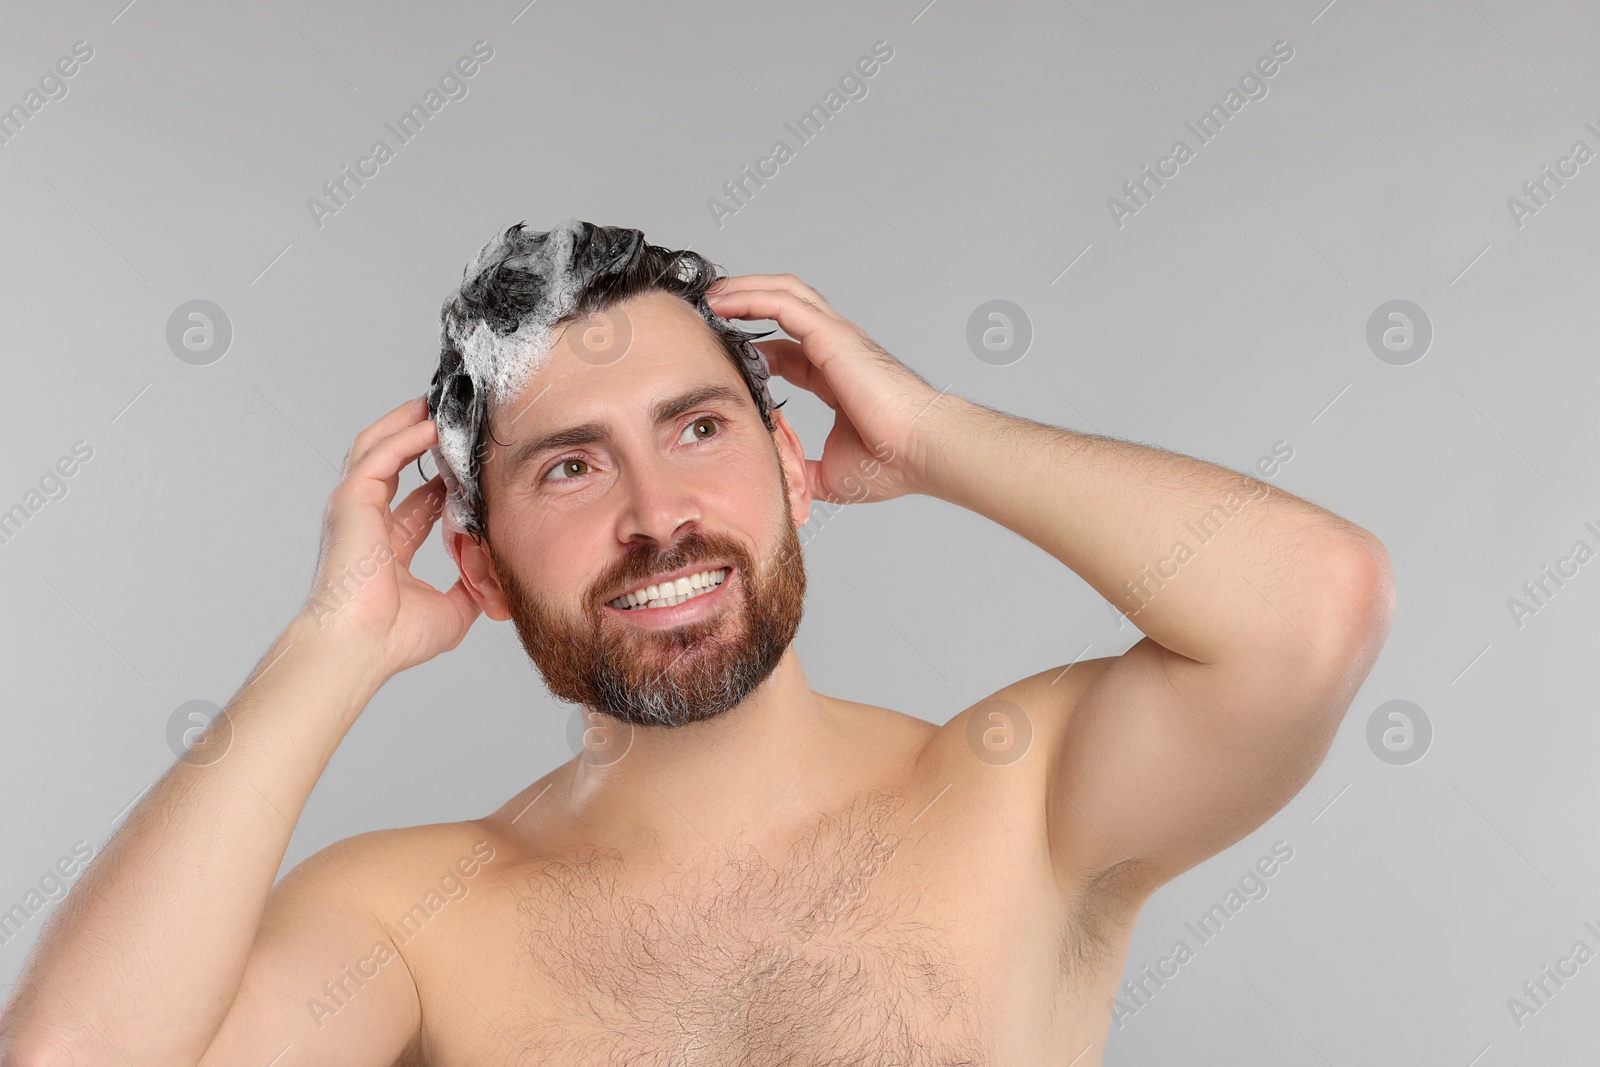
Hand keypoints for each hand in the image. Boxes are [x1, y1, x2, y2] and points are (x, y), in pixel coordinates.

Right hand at [300, 395, 480, 677]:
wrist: (361, 644)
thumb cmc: (394, 637)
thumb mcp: (453, 610)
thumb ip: (473, 588)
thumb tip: (496, 579)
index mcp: (387, 549)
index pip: (416, 503)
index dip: (443, 481)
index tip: (470, 465)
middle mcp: (368, 524)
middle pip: (391, 466)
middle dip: (418, 439)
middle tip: (449, 420)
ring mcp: (356, 509)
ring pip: (377, 448)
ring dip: (406, 424)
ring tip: (436, 406)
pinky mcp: (351, 499)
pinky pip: (379, 454)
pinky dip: (403, 436)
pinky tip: (429, 425)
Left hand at [706, 274, 952, 504]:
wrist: (921, 452)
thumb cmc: (893, 461)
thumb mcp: (829, 473)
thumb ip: (802, 469)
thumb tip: (781, 482)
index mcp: (836, 376)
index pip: (788, 352)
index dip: (755, 349)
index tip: (724, 357)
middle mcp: (836, 349)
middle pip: (786, 307)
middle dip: (746, 302)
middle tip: (710, 310)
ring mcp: (836, 338)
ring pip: (784, 293)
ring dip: (745, 290)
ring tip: (712, 297)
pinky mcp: (833, 335)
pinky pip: (785, 303)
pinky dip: (752, 296)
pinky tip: (724, 302)